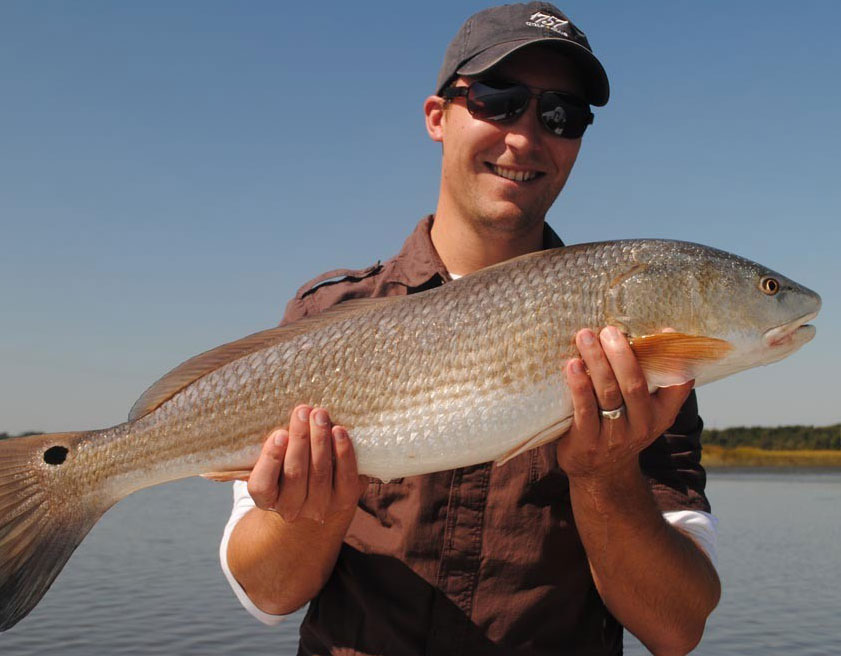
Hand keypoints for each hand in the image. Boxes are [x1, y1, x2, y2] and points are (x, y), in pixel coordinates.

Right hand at [247, 405, 365, 522]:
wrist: (319, 496)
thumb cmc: (291, 469)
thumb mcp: (276, 462)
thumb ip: (277, 445)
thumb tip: (291, 416)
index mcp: (267, 500)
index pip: (262, 485)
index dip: (271, 459)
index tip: (280, 434)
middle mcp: (291, 509)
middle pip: (295, 473)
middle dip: (300, 438)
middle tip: (303, 411)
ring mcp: (319, 508)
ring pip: (320, 472)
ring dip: (320, 440)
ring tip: (320, 415)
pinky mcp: (345, 501)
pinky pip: (345, 477)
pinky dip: (343, 452)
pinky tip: (339, 431)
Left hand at [557, 326, 692, 480]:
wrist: (600, 472)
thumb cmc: (619, 426)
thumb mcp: (641, 410)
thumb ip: (644, 380)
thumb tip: (635, 333)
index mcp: (661, 413)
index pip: (678, 386)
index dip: (675, 359)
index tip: (666, 331)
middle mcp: (643, 425)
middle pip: (634, 384)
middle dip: (620, 353)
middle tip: (608, 330)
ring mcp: (615, 436)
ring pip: (608, 393)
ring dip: (596, 362)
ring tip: (585, 337)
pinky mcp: (588, 442)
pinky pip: (584, 410)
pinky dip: (578, 386)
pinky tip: (572, 366)